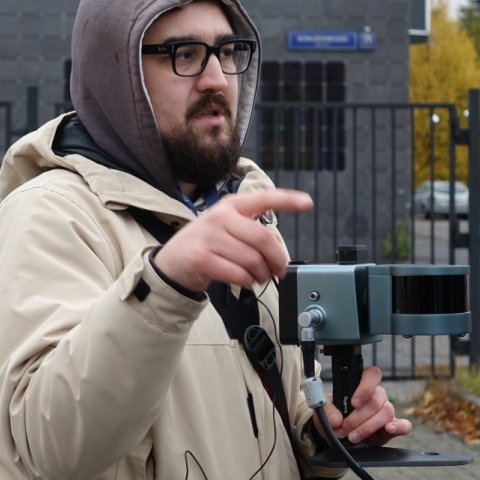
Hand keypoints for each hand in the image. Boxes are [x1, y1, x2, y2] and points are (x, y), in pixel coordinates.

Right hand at [151, 189, 312, 292]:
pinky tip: (244, 280)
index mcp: (231, 206)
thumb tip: (279, 253)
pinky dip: (247, 282)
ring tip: (258, 277)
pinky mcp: (202, 259)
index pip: (264, 198)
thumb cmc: (207, 245)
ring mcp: (209, 237)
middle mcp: (220, 217)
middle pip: (263, 238)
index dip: (287, 200)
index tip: (307, 203)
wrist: (171, 262)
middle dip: (278, 259)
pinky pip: (238, 274)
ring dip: (261, 275)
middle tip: (279, 270)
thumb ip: (252, 233)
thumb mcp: (227, 228)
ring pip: (253, 260)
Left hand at [314, 366, 412, 445]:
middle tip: (344, 429)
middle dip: (358, 417)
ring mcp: (385, 411)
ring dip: (368, 427)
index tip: (354, 402)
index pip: (372, 375)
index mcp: (361, 385)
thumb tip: (337, 419)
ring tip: (352, 437)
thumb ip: (327, 411)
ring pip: (386, 412)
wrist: (336, 435)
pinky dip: (399, 427)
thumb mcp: (323, 411)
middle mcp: (377, 396)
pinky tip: (389, 429)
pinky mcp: (391, 428)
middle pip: (376, 400)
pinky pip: (404, 425)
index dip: (366, 387)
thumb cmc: (332, 416)